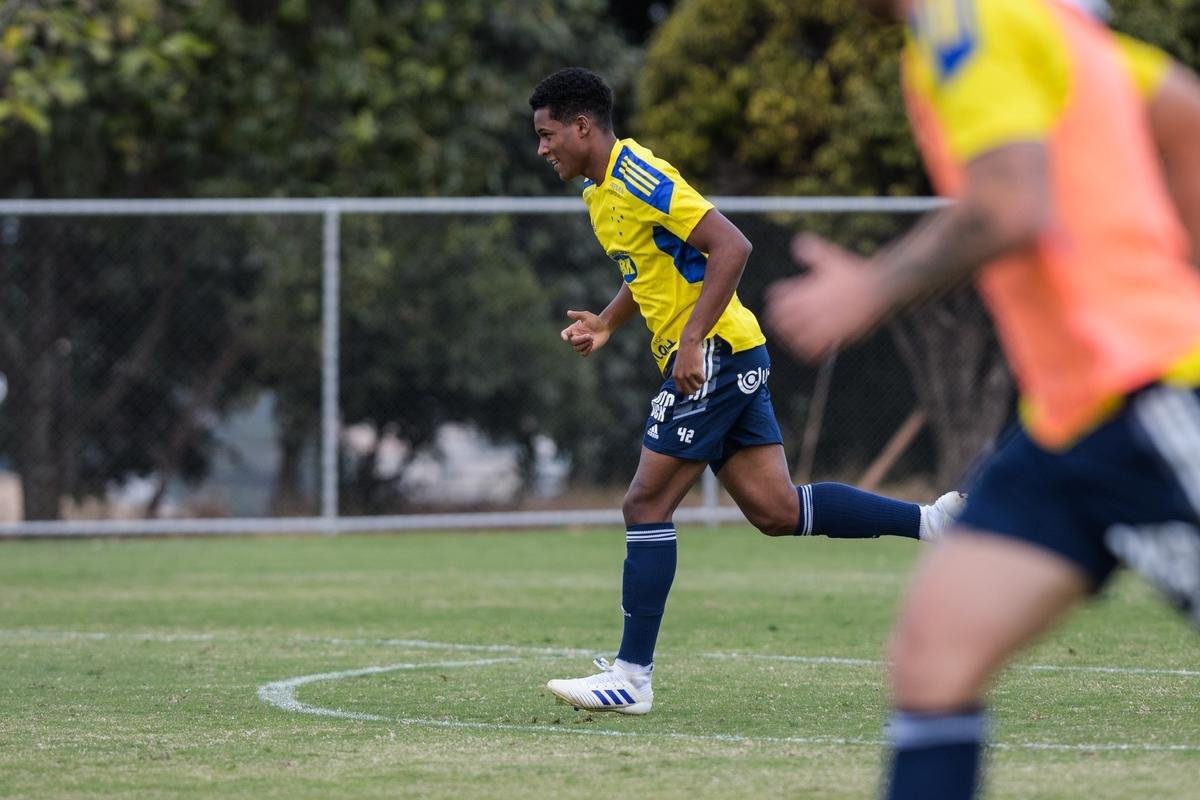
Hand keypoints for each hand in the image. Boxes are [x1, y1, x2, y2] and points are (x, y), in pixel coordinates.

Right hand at [560, 309, 610, 356]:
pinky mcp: (587, 349)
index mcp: (573, 329)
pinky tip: (592, 344)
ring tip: (592, 338)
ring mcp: (581, 344)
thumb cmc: (595, 321)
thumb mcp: (586, 316)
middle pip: (573, 342)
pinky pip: (583, 353)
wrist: (604, 327)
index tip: (566, 338)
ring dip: (585, 344)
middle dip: (581, 339)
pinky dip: (587, 350)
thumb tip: (568, 313)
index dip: (564, 336)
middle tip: (590, 335)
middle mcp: (575, 337)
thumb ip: (577, 315)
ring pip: (577, 348)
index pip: (564, 334)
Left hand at [672, 339, 705, 395]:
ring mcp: (688, 375)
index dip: (687, 391)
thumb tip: (688, 386)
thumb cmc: (685, 354)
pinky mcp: (696, 371)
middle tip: (698, 384)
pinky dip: (704, 377)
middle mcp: (681, 377)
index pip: (681, 391)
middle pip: (689, 391)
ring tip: (699, 375)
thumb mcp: (679, 367)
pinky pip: (702, 380)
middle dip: (695, 389)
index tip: (692, 389)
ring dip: (700, 383)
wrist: (689, 344)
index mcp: (675, 376)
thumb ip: (681, 375)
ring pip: (697, 387)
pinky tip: (701, 370)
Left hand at [764, 234, 885, 361]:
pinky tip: (807, 346)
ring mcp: (820, 324)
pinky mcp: (833, 337)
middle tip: (780, 319)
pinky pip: (811, 351)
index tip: (778, 298)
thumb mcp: (830, 257)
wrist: (878, 288)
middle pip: (780, 320)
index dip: (775, 298)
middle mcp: (810, 309)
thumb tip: (797, 244)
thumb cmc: (854, 272)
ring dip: (789, 336)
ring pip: (792, 337)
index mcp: (806, 290)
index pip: (776, 297)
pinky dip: (805, 351)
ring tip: (791, 334)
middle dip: (777, 319)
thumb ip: (811, 250)